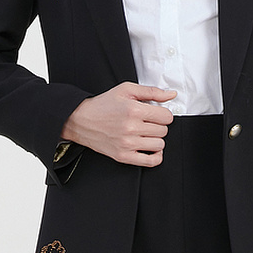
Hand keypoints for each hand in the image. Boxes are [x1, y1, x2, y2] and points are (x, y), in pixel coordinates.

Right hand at [61, 82, 176, 166]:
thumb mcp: (126, 90)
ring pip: (160, 145)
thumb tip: (171, 95)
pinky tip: (150, 148)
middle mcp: (131, 128)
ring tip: (145, 133)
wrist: (81, 120)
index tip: (156, 113)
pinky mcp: (123, 156)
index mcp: (133, 110)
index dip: (163, 114)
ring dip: (156, 139)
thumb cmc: (103, 105)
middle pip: (164, 131)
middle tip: (148, 122)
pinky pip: (150, 161)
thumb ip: (152, 92)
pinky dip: (155, 156)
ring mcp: (127, 144)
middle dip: (158, 125)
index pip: (166, 116)